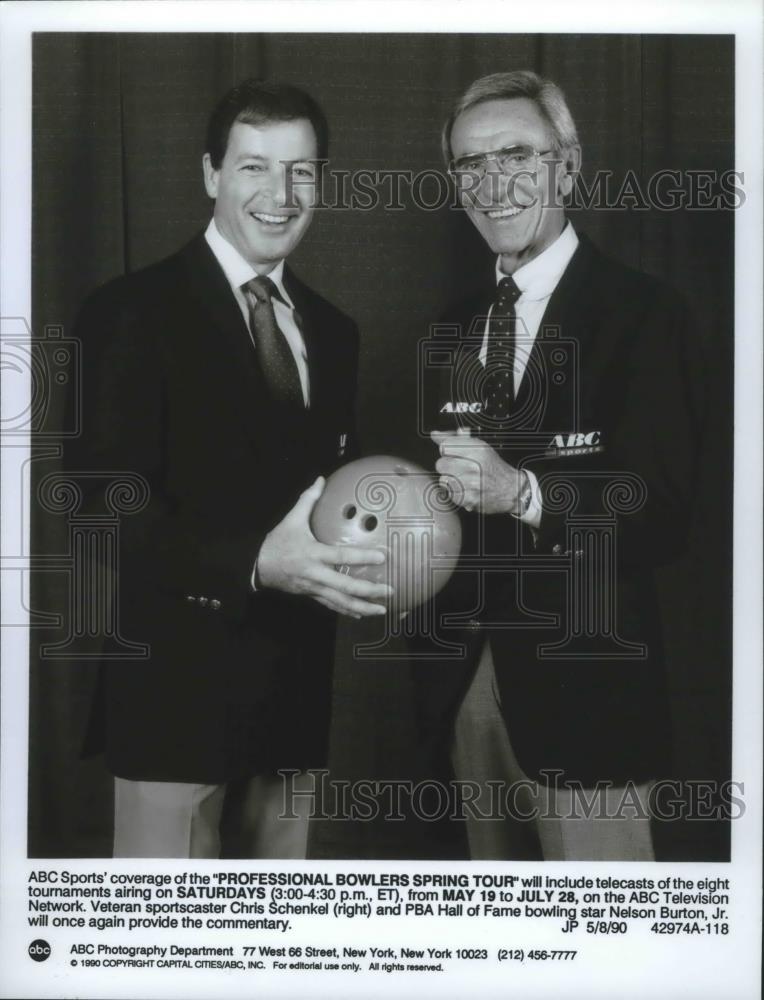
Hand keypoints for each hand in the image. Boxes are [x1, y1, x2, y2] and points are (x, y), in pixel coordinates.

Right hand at [256, 477, 391, 617]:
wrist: (258, 567)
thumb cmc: (278, 542)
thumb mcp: (291, 520)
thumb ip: (308, 500)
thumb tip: (321, 479)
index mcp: (313, 553)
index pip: (342, 556)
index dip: (362, 557)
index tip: (382, 557)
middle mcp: (316, 574)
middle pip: (345, 586)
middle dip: (369, 591)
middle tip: (389, 591)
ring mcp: (314, 588)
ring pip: (341, 601)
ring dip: (363, 607)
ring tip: (382, 610)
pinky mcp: (311, 595)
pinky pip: (332, 605)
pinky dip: (347, 610)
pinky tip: (362, 614)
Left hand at [432, 428, 524, 514]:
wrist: (512, 489)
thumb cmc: (494, 467)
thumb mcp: (480, 447)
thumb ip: (456, 440)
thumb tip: (435, 434)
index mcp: (477, 449)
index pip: (445, 446)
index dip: (447, 451)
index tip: (453, 454)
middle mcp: (474, 465)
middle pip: (441, 464)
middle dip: (448, 466)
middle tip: (460, 468)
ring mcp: (471, 483)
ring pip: (444, 479)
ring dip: (451, 480)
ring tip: (464, 480)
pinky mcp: (469, 498)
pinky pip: (449, 493)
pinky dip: (456, 493)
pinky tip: (466, 489)